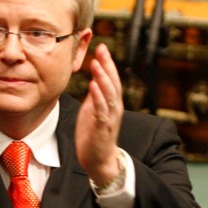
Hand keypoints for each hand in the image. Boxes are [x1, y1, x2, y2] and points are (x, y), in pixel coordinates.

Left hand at [74, 43, 124, 186]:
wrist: (98, 160)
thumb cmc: (95, 134)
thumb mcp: (94, 110)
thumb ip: (96, 95)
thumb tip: (94, 78)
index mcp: (112, 103)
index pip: (112, 78)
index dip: (107, 63)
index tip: (102, 47)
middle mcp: (114, 108)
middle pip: (113, 82)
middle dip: (108, 65)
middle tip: (102, 49)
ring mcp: (110, 118)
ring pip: (110, 94)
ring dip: (103, 78)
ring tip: (96, 63)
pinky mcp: (102, 128)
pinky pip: (102, 111)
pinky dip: (98, 98)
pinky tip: (93, 86)